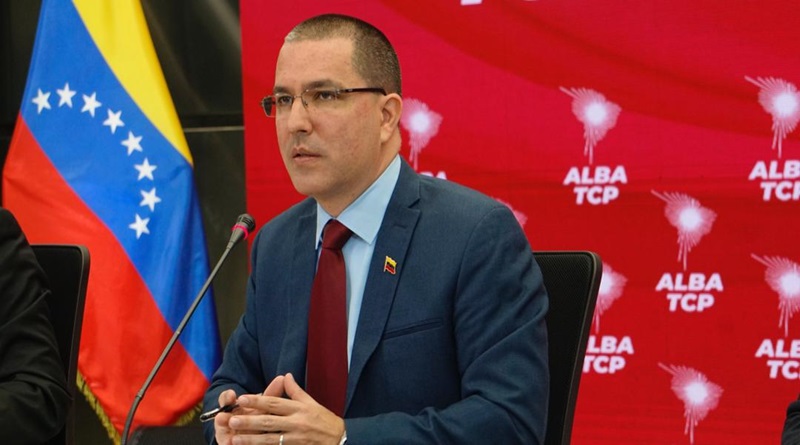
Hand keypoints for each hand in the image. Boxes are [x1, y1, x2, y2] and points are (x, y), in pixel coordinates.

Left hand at [227, 373, 344, 444]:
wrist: (340, 441)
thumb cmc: (325, 420)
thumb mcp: (312, 403)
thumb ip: (296, 391)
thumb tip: (286, 376)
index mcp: (299, 408)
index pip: (275, 403)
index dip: (257, 401)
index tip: (241, 399)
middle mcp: (297, 423)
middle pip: (269, 421)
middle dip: (249, 421)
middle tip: (232, 420)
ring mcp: (296, 439)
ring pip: (270, 439)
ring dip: (251, 439)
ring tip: (235, 438)